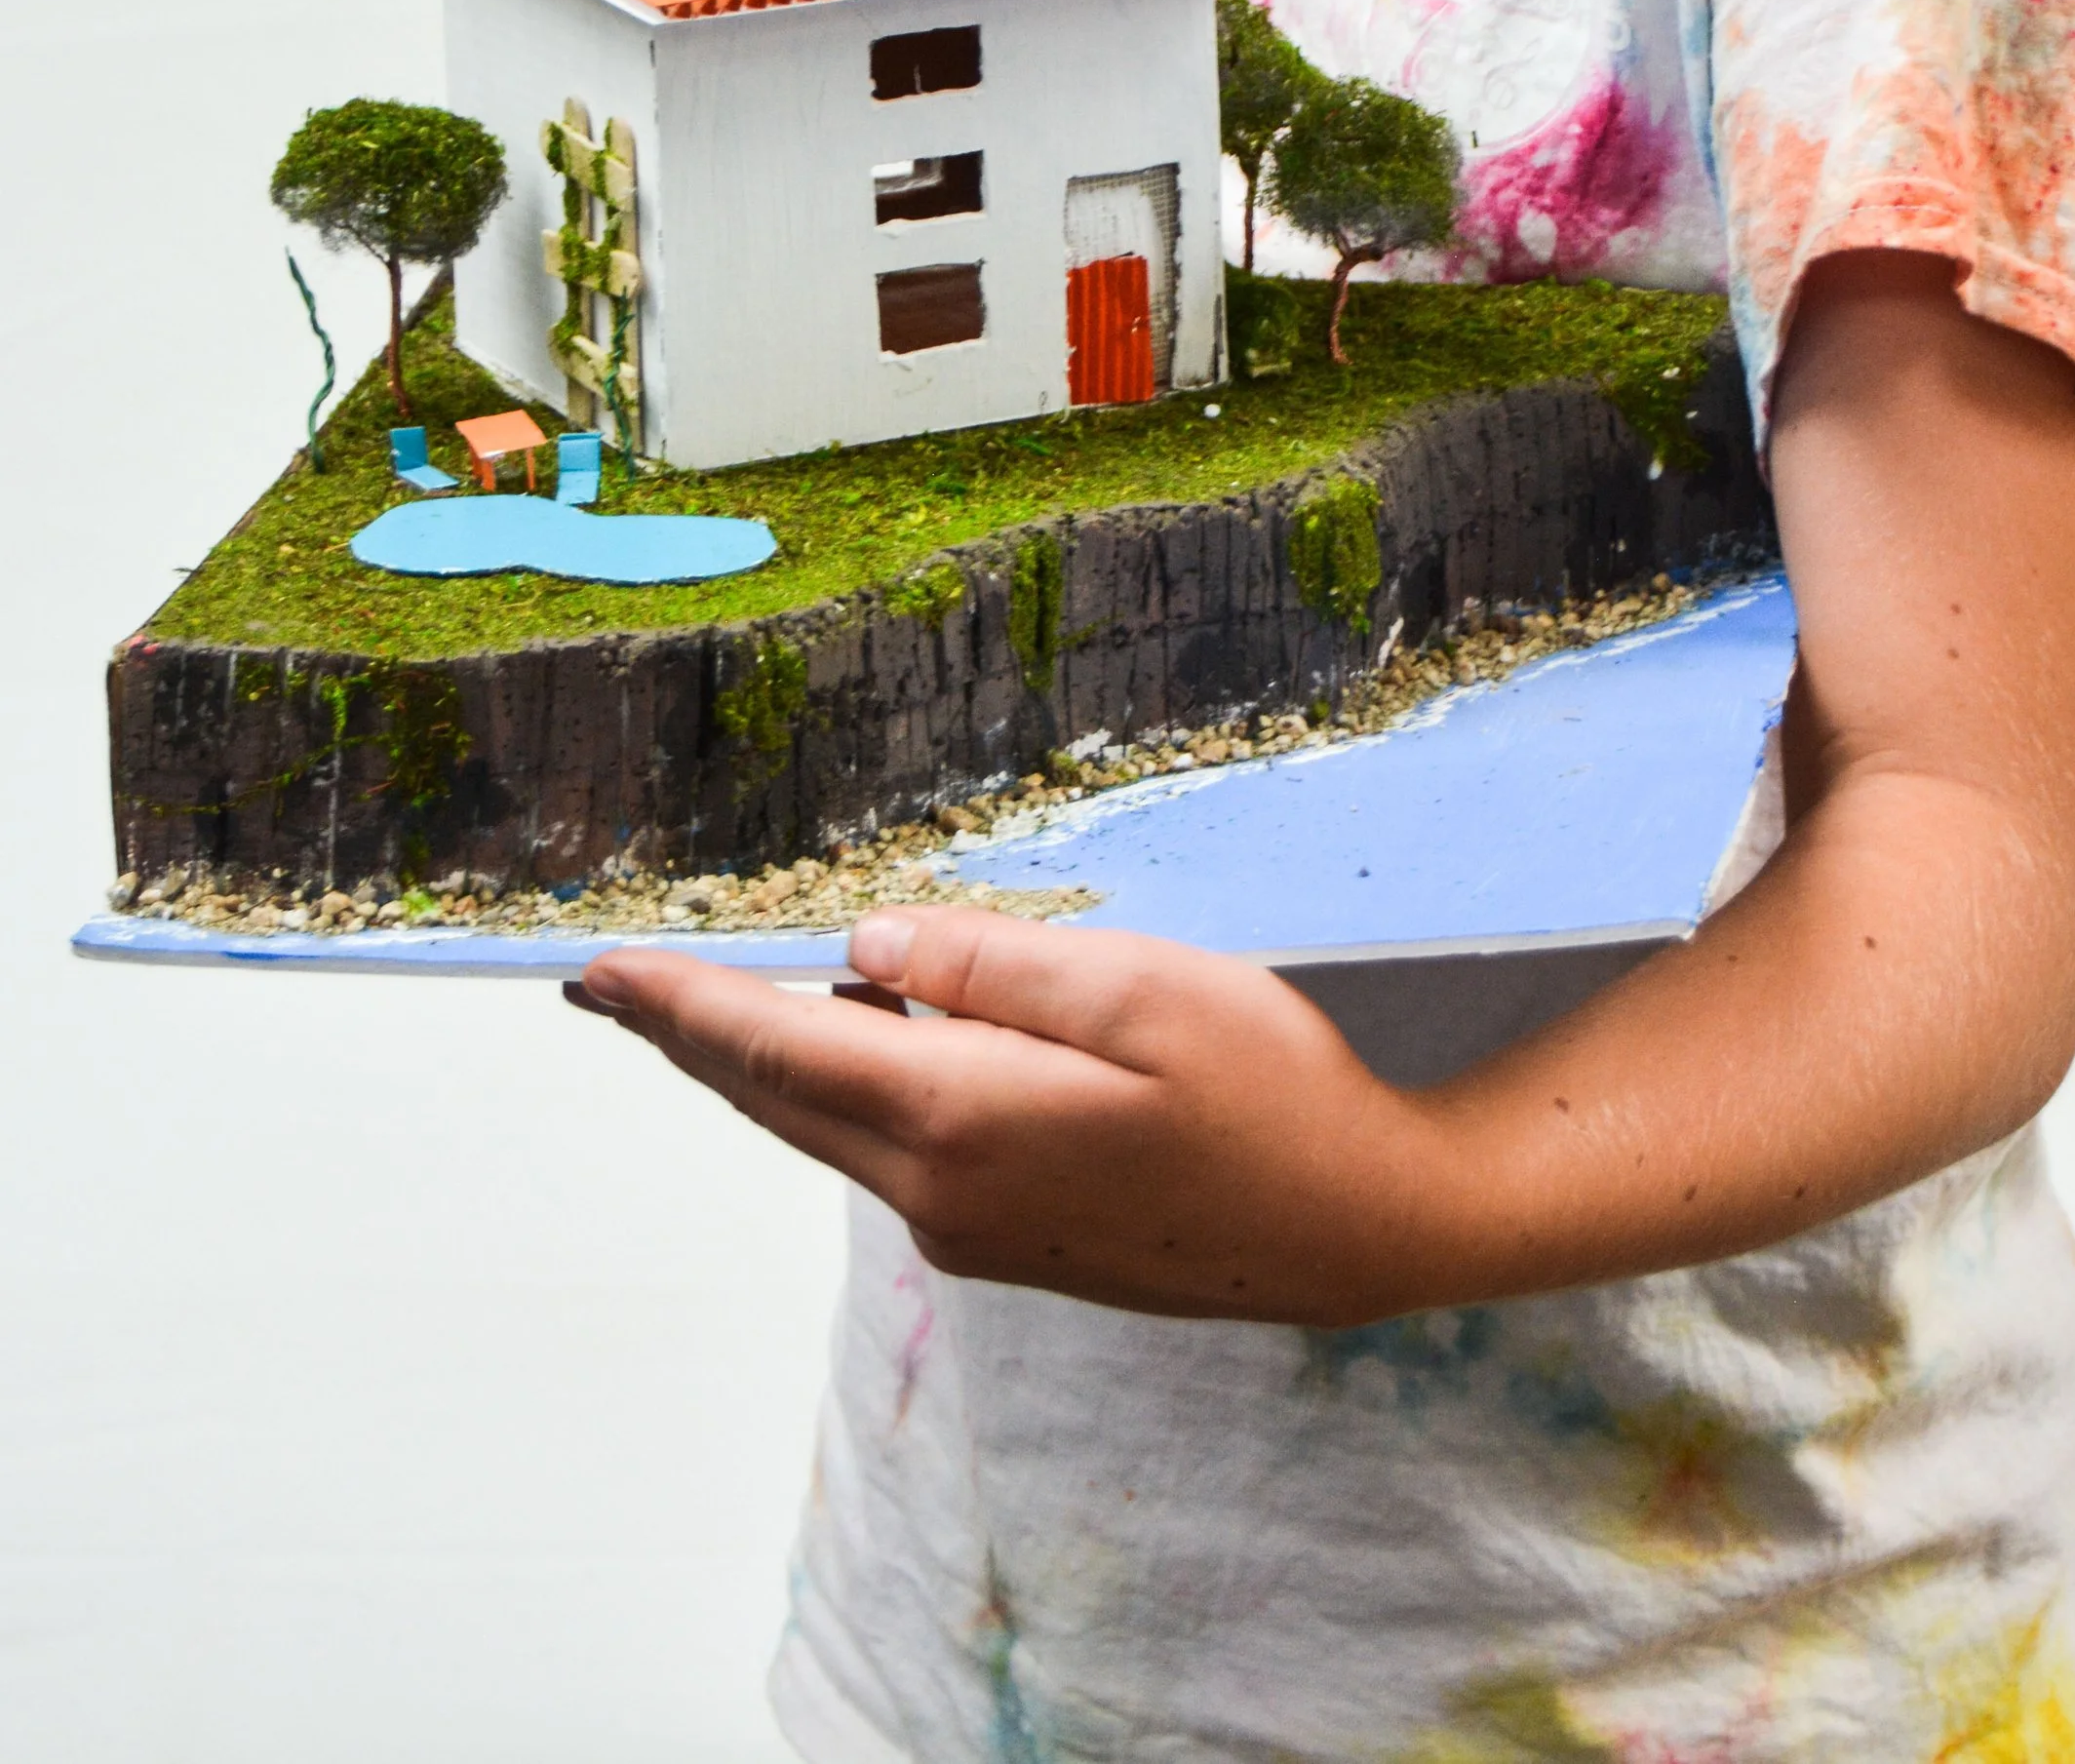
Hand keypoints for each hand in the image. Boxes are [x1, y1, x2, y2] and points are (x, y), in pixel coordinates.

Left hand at [571, 909, 1460, 1322]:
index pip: (775, 1050)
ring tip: (711, 998)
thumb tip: (864, 947)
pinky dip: (849, 1089)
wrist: (1364, 1228)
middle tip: (612, 985)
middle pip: (782, 1101)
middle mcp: (941, 1195)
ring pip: (835, 1127)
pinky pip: (894, 1150)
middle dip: (692, 1037)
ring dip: (773, 1061)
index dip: (679, 1006)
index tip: (597, 972)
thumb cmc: (1272, 1092)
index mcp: (959, 1120)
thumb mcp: (1141, 989)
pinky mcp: (1013, 1240)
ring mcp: (974, 1230)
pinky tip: (867, 1035)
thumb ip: (988, 967)